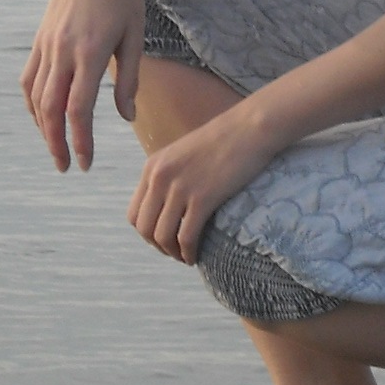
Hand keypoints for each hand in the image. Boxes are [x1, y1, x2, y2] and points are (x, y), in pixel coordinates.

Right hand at [21, 0, 143, 171]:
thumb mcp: (134, 37)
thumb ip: (129, 80)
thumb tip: (126, 118)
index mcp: (90, 52)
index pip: (79, 110)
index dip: (81, 140)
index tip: (86, 163)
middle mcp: (63, 50)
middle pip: (51, 109)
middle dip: (56, 143)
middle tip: (67, 166)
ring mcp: (46, 43)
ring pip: (35, 96)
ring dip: (42, 127)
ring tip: (55, 147)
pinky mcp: (39, 37)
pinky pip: (29, 77)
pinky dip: (32, 102)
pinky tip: (42, 117)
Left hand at [127, 104, 269, 264]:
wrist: (250, 128)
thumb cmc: (225, 139)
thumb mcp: (184, 153)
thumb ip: (170, 174)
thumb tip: (168, 203)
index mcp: (152, 166)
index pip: (134, 213)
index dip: (147, 233)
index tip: (163, 239)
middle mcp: (160, 178)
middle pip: (145, 228)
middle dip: (157, 246)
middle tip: (174, 251)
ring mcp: (180, 188)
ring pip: (162, 236)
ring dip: (172, 252)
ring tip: (185, 256)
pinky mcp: (202, 198)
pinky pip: (186, 237)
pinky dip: (188, 252)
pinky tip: (195, 256)